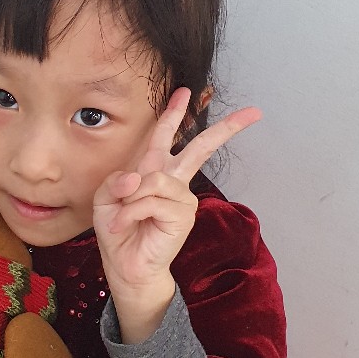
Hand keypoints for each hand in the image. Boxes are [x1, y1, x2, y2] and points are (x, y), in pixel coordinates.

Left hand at [92, 90, 260, 342]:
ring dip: (130, 198)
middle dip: (225, 128)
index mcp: (154, 170)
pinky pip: (151, 199)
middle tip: (253, 113)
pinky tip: (125, 224)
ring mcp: (181, 198)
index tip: (185, 91)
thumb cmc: (118, 230)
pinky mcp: (183, 215)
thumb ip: (116, 180)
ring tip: (120, 216)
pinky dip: (132, 210)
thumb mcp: (105, 198)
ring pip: (154, 179)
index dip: (174, 113)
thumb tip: (137, 177)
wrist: (125, 265)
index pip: (165, 136)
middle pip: (201, 147)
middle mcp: (173, 181)